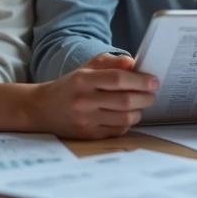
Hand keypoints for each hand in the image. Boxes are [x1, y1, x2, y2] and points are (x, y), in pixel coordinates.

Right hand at [31, 53, 158, 139]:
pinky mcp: (89, 135)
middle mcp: (84, 100)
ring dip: (139, 111)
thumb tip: (134, 64)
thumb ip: (111, 62)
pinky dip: (127, 122)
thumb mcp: (87, 68)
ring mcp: (86, 120)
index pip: (118, 79)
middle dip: (145, 97)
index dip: (140, 80)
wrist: (42, 109)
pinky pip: (118, 130)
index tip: (154, 81)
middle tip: (152, 94)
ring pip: (125, 118)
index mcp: (83, 79)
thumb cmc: (71, 85)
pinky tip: (126, 115)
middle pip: (125, 101)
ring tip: (140, 104)